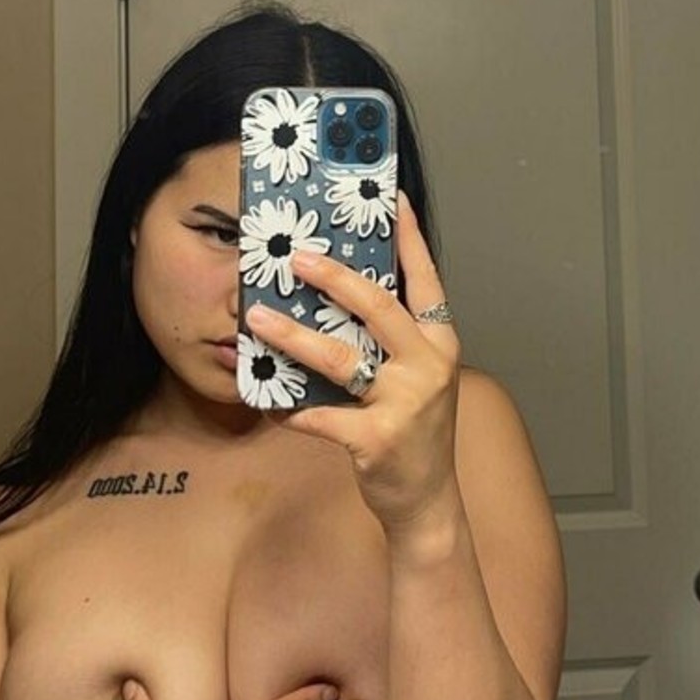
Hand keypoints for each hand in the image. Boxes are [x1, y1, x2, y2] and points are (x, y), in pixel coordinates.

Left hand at [244, 191, 461, 536]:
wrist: (427, 499)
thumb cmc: (416, 429)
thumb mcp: (419, 375)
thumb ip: (394, 338)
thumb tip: (344, 293)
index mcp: (440, 341)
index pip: (426, 279)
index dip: (409, 239)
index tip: (393, 200)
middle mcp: (428, 364)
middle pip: (378, 308)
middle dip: (334, 279)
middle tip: (297, 258)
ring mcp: (405, 402)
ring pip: (341, 358)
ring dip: (294, 337)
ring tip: (258, 319)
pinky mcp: (378, 438)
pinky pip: (322, 416)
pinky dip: (290, 408)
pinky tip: (266, 400)